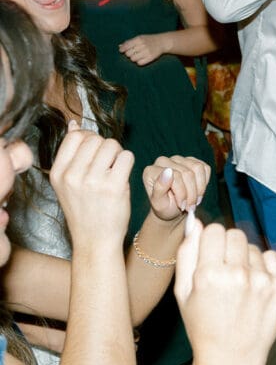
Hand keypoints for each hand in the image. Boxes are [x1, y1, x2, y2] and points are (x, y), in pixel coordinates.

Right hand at [49, 121, 133, 250]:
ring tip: (116, 169)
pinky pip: (127, 157)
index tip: (95, 152)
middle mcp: (72, 175)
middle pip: (96, 139)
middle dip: (106, 146)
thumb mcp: (67, 183)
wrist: (95, 240)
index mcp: (58, 173)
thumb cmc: (85, 210)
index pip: (75, 136)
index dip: (90, 138)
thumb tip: (74, 124)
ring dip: (118, 154)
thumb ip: (71, 155)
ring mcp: (93, 181)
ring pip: (112, 145)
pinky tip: (123, 176)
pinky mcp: (114, 187)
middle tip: (109, 163)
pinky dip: (128, 163)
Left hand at [119, 33, 166, 65]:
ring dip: (133, 58)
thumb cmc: (148, 40)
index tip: (121, 51)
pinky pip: (139, 63)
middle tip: (132, 52)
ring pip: (133, 59)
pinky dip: (139, 62)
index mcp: (139, 39)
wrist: (162, 42)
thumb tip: (120, 47)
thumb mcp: (139, 38)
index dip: (122, 49)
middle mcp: (143, 45)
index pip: (126, 46)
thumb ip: (130, 42)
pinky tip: (141, 59)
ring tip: (137, 55)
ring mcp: (147, 52)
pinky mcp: (151, 58)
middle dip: (129, 54)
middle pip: (128, 53)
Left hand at [142, 156, 210, 219]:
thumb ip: (160, 188)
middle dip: (191, 193)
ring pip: (197, 168)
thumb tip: (168, 171)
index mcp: (151, 171)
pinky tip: (197, 191)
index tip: (182, 206)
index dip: (182, 193)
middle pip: (187, 173)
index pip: (175, 176)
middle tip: (190, 206)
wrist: (173, 209)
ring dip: (199, 188)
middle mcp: (163, 161)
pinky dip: (204, 183)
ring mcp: (178, 159)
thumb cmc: (165, 207)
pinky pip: (205, 168)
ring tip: (194, 200)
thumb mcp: (159, 203)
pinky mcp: (191, 160)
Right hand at [175, 222, 275, 364]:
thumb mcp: (183, 293)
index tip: (210, 255)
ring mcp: (262, 281)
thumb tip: (197, 224)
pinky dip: (264, 266)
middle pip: (235, 234)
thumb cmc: (203, 326)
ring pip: (253, 247)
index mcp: (209, 274)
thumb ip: (187, 255)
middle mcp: (238, 275)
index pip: (215, 230)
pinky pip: (272, 257)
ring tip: (239, 285)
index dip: (211, 241)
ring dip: (245, 259)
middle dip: (228, 247)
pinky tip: (255, 285)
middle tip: (224, 269)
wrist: (231, 359)